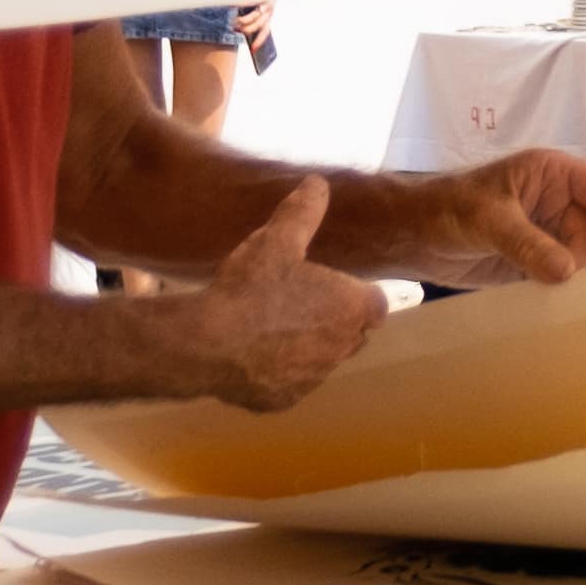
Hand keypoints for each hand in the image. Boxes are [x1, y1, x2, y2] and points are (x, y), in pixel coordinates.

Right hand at [172, 175, 390, 410]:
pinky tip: (251, 354)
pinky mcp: (282, 401)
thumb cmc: (252, 287)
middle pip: (352, 335)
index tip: (336, 288)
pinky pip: (289, 384)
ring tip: (272, 327)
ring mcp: (312, 380)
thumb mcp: (277, 239)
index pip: (377, 304)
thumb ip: (303, 212)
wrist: (208, 345)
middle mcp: (341, 348)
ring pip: (321, 361)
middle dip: (335, 321)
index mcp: (351, 308)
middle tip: (301, 302)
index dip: (359, 295)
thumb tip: (318, 183)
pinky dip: (277, 371)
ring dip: (308, 347)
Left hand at [405, 145, 585, 283]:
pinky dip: (561, 289)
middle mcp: (556, 202)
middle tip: (566, 278)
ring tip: (551, 289)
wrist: (412, 237)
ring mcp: (547, 233)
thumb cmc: (448, 209)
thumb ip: (528, 244)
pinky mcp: (536, 262)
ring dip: (575, 275)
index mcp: (552, 174)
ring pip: (583, 255)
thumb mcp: (488, 220)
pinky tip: (548, 301)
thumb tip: (569, 271)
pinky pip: (563, 275)